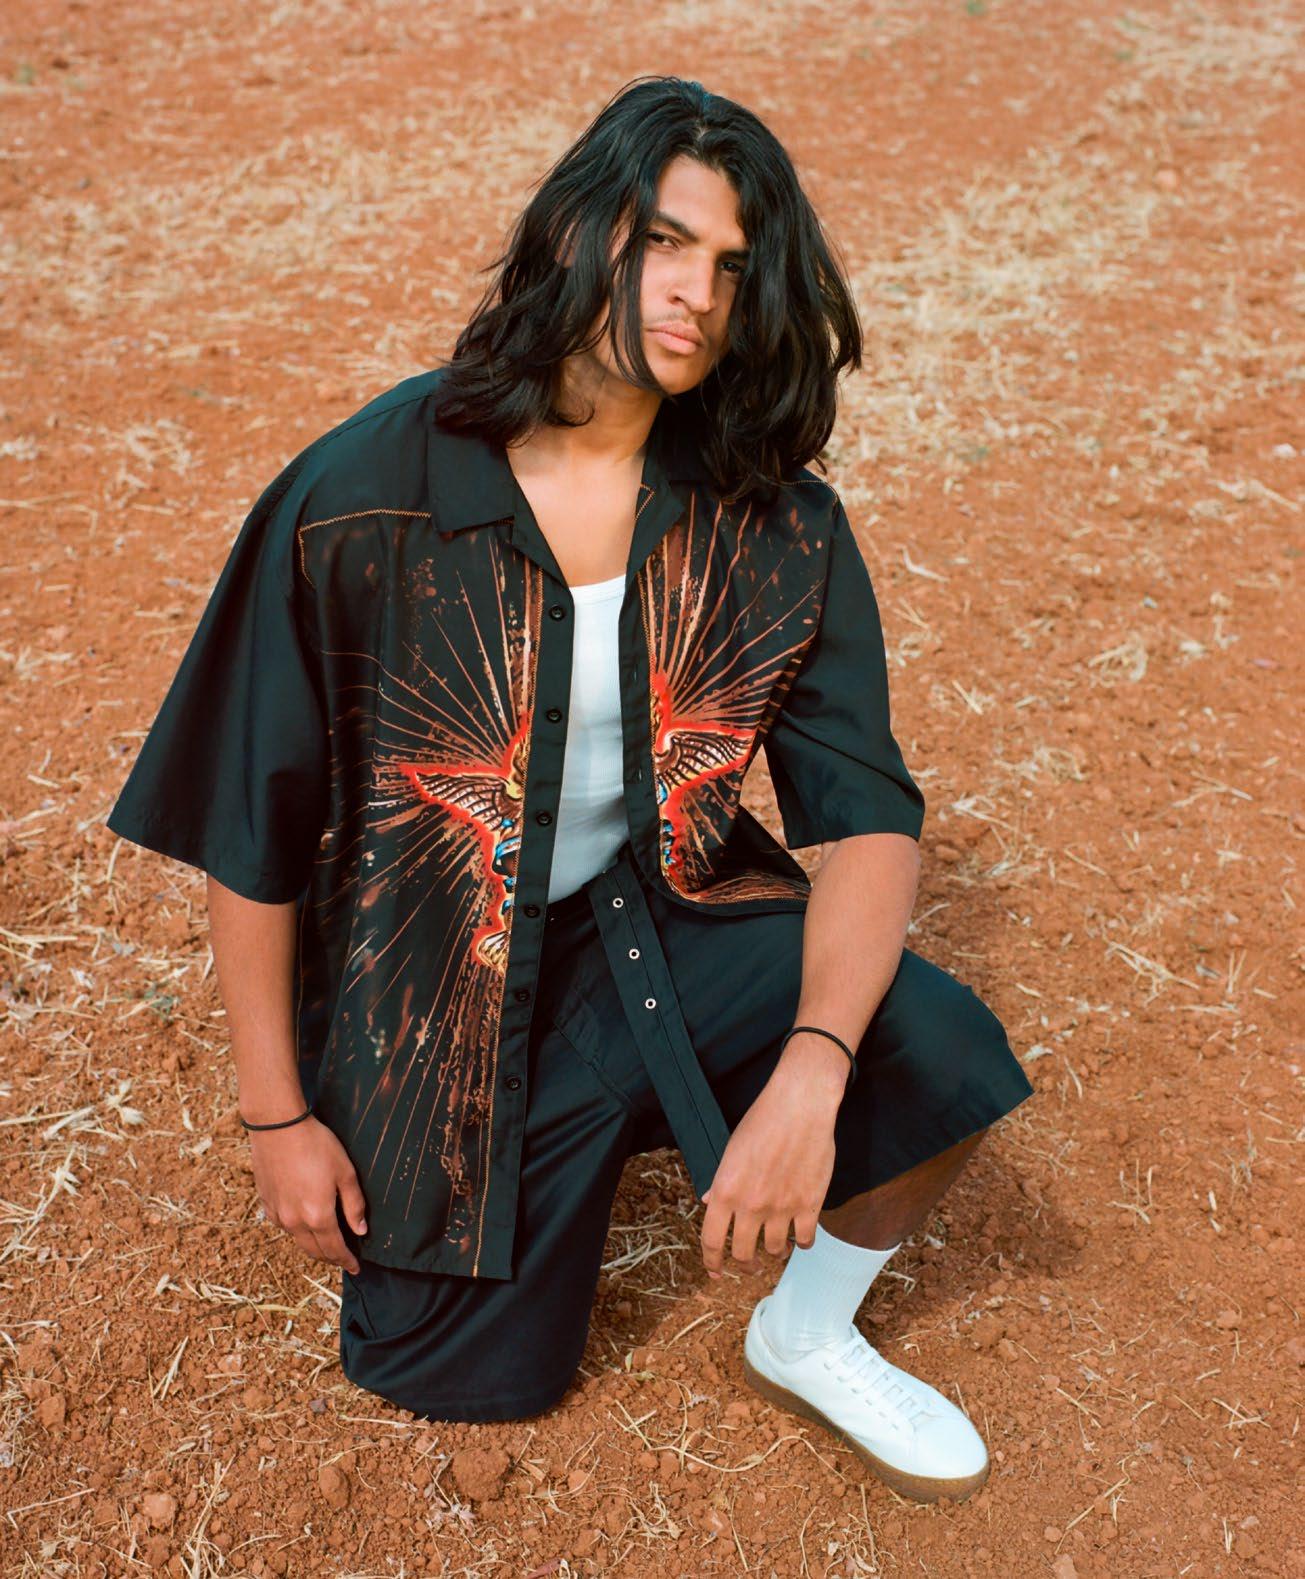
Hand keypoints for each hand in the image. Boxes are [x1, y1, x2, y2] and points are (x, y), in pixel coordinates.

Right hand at [248, 1115, 368, 1274]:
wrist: (277, 1128)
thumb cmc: (316, 1145)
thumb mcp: (345, 1172)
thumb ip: (354, 1205)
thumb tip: (359, 1230)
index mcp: (318, 1215)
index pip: (335, 1249)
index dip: (346, 1261)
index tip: (355, 1268)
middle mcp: (295, 1221)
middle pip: (315, 1251)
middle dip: (331, 1258)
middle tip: (343, 1260)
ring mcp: (278, 1214)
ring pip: (298, 1240)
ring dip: (314, 1246)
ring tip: (326, 1244)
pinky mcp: (266, 1204)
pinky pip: (284, 1226)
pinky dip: (297, 1231)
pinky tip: (304, 1224)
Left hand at [699, 1057, 840, 1278]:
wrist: (800, 1106)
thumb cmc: (762, 1122)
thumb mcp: (731, 1151)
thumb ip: (720, 1183)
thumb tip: (707, 1203)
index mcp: (724, 1191)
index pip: (712, 1241)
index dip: (711, 1262)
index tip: (716, 1272)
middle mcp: (750, 1205)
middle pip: (744, 1254)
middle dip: (746, 1264)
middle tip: (751, 1263)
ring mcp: (781, 1208)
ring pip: (775, 1250)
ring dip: (775, 1253)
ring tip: (777, 1247)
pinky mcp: (809, 1205)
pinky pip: (804, 1240)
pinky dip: (801, 1244)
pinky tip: (800, 1238)